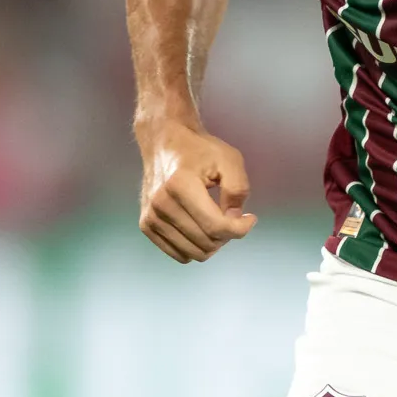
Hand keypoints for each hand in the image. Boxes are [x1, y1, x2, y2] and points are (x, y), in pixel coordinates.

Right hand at [136, 116, 256, 262]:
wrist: (164, 143)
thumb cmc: (199, 150)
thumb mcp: (229, 159)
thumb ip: (238, 189)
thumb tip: (234, 220)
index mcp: (180, 186)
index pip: (216, 226)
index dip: (240, 229)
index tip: (250, 218)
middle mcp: (161, 204)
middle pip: (206, 242)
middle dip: (227, 235)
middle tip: (231, 217)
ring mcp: (150, 217)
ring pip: (194, 253)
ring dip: (212, 243)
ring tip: (216, 221)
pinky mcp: (146, 226)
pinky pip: (179, 254)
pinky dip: (195, 247)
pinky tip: (201, 228)